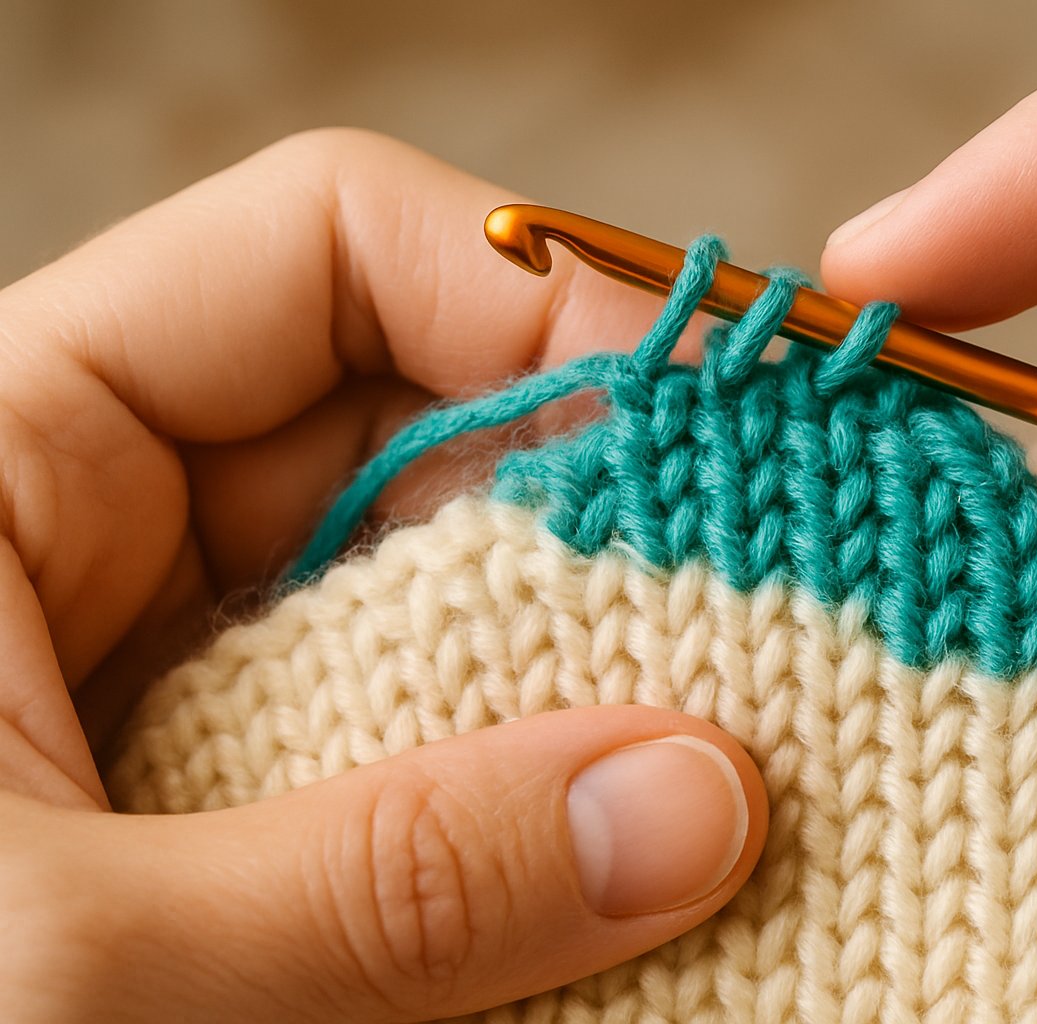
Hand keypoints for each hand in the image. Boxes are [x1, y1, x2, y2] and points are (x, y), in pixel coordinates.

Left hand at [0, 128, 766, 1022]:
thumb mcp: (62, 967)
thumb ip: (380, 880)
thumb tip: (697, 799)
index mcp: (11, 449)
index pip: (327, 255)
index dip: (538, 300)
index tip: (719, 426)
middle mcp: (126, 538)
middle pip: (433, 429)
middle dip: (612, 517)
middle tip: (788, 615)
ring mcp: (206, 679)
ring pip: (458, 609)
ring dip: (602, 683)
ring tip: (748, 760)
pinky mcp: (257, 816)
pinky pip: (438, 760)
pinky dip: (545, 815)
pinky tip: (641, 878)